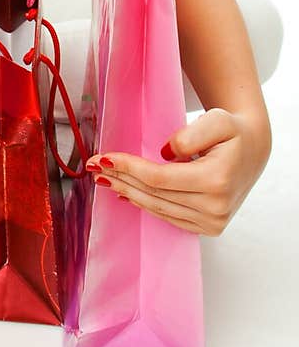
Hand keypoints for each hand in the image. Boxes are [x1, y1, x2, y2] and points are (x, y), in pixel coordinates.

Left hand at [85, 107, 271, 235]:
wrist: (254, 150)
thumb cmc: (233, 131)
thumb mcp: (217, 120)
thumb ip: (190, 134)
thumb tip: (164, 154)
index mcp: (216, 181)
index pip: (158, 178)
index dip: (127, 168)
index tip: (103, 156)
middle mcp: (214, 207)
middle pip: (153, 194)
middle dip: (120, 178)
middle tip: (92, 165)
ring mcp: (213, 221)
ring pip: (157, 208)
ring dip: (127, 192)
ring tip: (104, 178)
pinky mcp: (209, 227)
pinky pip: (169, 217)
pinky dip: (145, 205)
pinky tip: (126, 193)